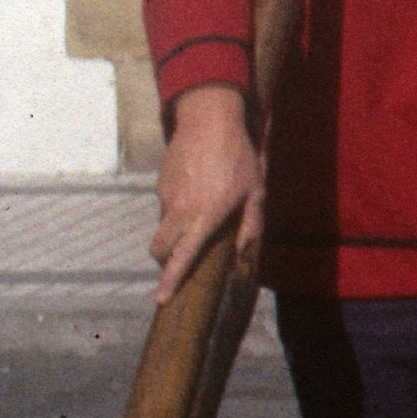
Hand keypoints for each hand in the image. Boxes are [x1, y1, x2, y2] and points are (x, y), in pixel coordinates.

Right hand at [149, 87, 264, 296]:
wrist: (208, 119)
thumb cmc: (238, 155)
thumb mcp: (256, 190)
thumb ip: (251, 224)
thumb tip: (244, 252)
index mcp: (204, 216)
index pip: (182, 256)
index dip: (171, 280)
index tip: (161, 298)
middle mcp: (180, 210)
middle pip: (160, 249)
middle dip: (165, 261)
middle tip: (181, 259)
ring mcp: (166, 196)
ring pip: (163, 226)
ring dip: (176, 230)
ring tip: (202, 211)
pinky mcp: (160, 183)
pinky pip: (165, 205)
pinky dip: (177, 208)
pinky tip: (196, 190)